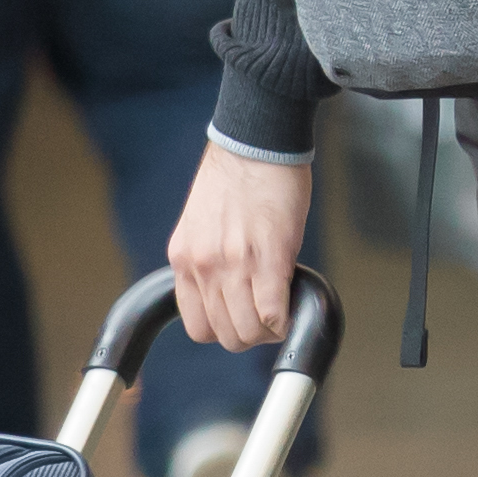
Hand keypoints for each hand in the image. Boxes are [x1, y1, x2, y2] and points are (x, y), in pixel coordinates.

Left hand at [169, 139, 309, 349]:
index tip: (244, 318)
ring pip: (249, 331)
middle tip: (270, 318)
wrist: (256, 141)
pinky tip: (293, 304)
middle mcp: (203, 266)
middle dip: (251, 335)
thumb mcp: (203, 223)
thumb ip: (210, 259)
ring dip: (271, 330)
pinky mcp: (268, 258)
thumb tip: (232, 290)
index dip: (226, 330)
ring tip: (283, 311)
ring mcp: (233, 265)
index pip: (198, 327)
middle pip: (226, 335)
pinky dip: (286, 319)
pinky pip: (274, 313)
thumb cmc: (238, 175)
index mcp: (183, 258)